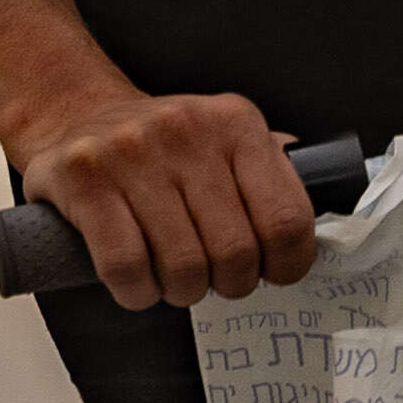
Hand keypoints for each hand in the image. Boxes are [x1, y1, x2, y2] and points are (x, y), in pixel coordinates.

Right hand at [5, 80, 322, 308]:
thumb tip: (331, 216)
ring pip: (182, 267)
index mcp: (235, 123)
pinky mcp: (83, 178)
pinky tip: (137, 282)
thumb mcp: (224, 136)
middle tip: (212, 278)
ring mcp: (131, 152)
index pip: (288, 219)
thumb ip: (271, 171)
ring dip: (180, 292)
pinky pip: (125, 267)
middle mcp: (186, 130)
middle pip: (235, 253)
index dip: (287, 266)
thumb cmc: (160, 145)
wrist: (72, 109)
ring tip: (172, 278)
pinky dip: (137, 292)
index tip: (271, 274)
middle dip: (227, 284)